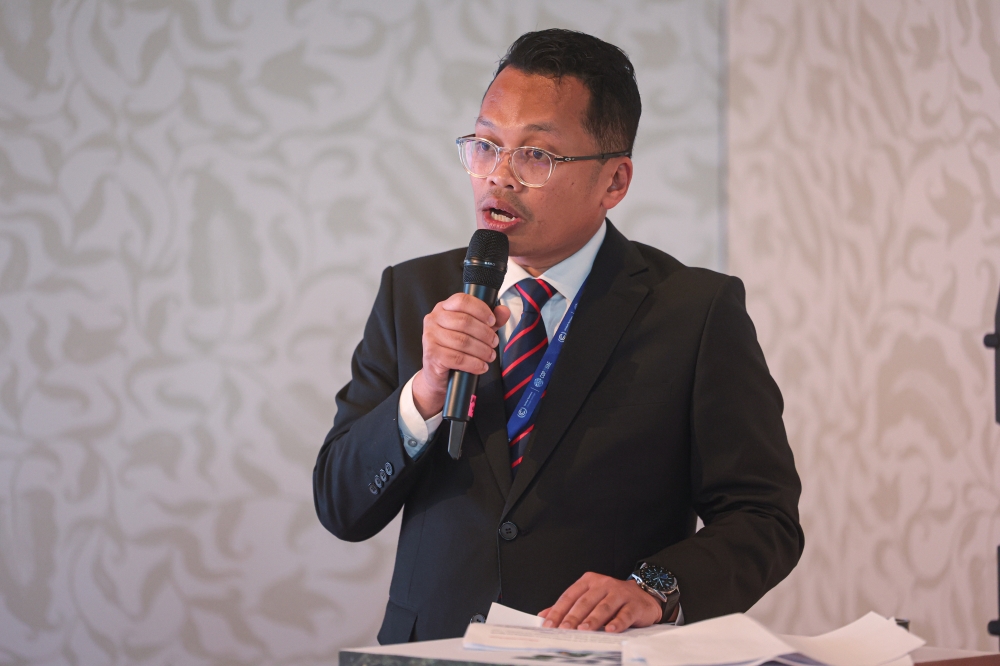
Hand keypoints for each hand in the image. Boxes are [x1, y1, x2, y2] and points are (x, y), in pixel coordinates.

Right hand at [412, 294, 510, 418]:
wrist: (438, 374)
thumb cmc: (455, 349)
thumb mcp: (474, 332)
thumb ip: (489, 320)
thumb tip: (504, 311)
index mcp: (443, 308)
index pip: (462, 300)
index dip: (481, 309)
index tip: (493, 321)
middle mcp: (433, 319)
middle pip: (464, 321)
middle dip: (485, 333)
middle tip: (494, 343)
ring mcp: (430, 337)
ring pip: (462, 341)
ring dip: (482, 350)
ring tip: (490, 356)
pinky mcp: (432, 355)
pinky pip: (458, 358)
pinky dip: (474, 364)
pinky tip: (481, 367)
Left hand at [538, 572, 661, 632]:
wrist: (643, 597)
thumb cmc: (612, 599)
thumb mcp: (590, 598)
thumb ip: (568, 606)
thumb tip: (544, 615)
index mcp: (589, 582)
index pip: (570, 595)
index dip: (558, 610)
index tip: (549, 624)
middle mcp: (604, 584)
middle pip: (585, 602)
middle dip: (573, 617)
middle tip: (564, 629)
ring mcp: (620, 593)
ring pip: (603, 607)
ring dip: (592, 619)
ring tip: (583, 630)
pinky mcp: (634, 605)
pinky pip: (624, 614)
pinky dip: (616, 623)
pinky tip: (610, 630)